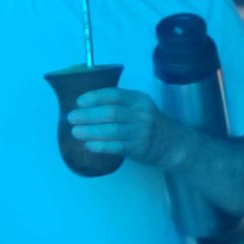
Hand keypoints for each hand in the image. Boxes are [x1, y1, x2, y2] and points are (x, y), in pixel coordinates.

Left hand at [67, 89, 189, 168]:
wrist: (172, 143)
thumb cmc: (148, 123)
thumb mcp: (140, 106)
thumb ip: (119, 104)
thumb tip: (86, 105)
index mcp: (138, 100)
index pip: (114, 95)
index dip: (95, 97)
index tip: (79, 101)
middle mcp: (141, 114)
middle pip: (110, 113)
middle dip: (88, 115)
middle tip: (71, 118)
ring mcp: (140, 132)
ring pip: (111, 130)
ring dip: (90, 131)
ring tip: (75, 132)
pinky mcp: (138, 149)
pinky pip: (116, 147)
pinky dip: (100, 146)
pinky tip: (89, 145)